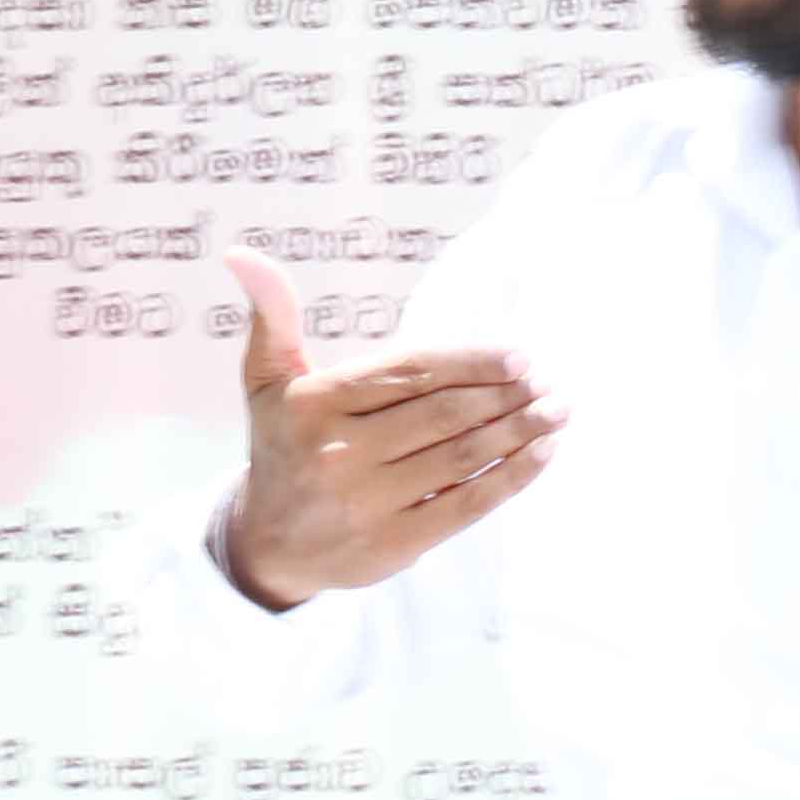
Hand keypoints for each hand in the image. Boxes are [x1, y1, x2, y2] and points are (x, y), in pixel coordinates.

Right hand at [217, 254, 560, 609]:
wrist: (266, 546)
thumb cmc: (282, 447)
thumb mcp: (268, 380)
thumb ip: (273, 315)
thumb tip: (243, 253)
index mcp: (315, 404)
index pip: (409, 372)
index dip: (469, 362)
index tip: (517, 355)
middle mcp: (340, 453)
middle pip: (444, 414)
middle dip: (505, 395)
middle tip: (547, 381)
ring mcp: (369, 502)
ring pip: (462, 455)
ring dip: (520, 430)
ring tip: (557, 411)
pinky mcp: (395, 543)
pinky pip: (467, 503)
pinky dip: (512, 477)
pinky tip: (543, 454)